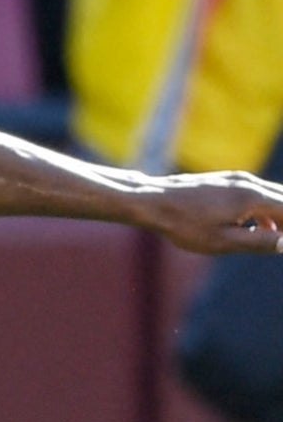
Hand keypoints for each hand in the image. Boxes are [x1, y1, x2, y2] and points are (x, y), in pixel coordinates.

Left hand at [142, 171, 282, 254]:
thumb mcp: (223, 241)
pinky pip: (255, 193)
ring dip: (279, 216)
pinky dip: (263, 210)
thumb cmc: (185, 224)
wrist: (152, 200)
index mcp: (252, 196)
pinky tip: (258, 228)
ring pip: (270, 196)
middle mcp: (248, 182)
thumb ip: (259, 241)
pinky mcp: (224, 180)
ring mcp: (235, 179)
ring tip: (276, 239)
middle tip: (281, 242)